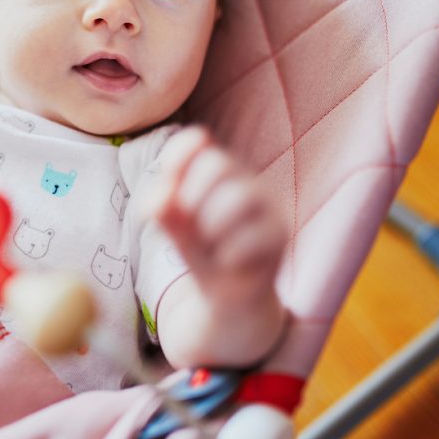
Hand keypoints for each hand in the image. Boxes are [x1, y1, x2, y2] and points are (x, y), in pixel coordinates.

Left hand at [150, 126, 286, 306]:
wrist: (228, 296)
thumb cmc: (200, 251)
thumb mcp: (174, 231)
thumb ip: (163, 213)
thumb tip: (159, 200)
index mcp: (213, 173)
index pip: (195, 142)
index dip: (178, 154)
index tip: (168, 179)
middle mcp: (244, 181)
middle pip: (218, 164)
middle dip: (193, 196)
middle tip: (191, 221)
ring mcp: (267, 205)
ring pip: (240, 197)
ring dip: (212, 224)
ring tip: (211, 241)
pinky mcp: (279, 233)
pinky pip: (252, 235)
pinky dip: (230, 252)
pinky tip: (227, 260)